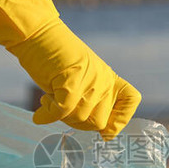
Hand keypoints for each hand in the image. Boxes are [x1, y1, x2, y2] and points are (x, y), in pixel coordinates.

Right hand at [9, 20, 140, 139]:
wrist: (37, 34)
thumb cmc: (54, 60)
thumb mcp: (82, 78)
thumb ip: (91, 99)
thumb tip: (102, 133)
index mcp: (109, 78)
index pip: (131, 100)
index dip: (120, 120)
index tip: (104, 131)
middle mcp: (103, 80)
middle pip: (98, 122)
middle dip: (77, 123)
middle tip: (61, 109)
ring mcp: (90, 80)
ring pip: (79, 119)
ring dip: (60, 116)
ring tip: (49, 99)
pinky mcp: (71, 79)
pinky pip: (63, 111)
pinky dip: (48, 115)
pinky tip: (40, 113)